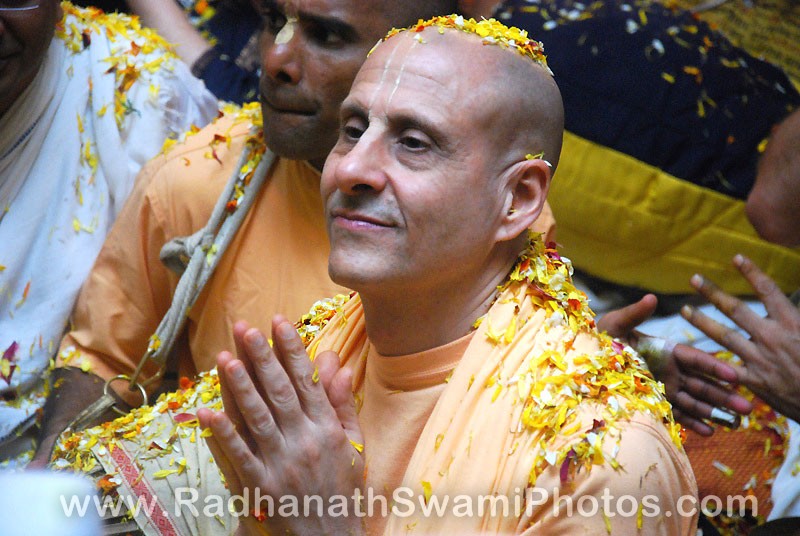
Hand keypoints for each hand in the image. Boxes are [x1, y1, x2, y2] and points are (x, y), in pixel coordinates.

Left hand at [197, 317, 364, 535]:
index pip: (307, 381)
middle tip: (246, 329)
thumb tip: (338, 365)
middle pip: (280, 393)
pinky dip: (223, 435)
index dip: (292, 350)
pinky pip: (239, 457)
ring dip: (240, 387)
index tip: (279, 322)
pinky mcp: (261, 487)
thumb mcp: (354, 445)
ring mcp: (282, 464)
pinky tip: (208, 412)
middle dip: (262, 358)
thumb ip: (343, 404)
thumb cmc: (343, 490)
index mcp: (328, 429)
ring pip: (258, 418)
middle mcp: (306, 442)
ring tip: (226, 358)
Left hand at [599, 295, 751, 435]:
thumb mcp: (614, 324)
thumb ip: (634, 314)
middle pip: (701, 383)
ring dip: (715, 411)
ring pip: (694, 400)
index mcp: (663, 349)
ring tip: (738, 421)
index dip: (714, 367)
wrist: (580, 360)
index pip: (694, 359)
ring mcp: (662, 387)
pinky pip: (676, 414)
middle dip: (724, 394)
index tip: (735, 375)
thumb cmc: (597, 339)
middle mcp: (668, 370)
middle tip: (748, 406)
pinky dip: (692, 422)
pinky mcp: (653, 402)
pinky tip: (711, 431)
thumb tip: (651, 297)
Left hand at [681, 254, 799, 422]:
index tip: (737, 258)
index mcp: (792, 323)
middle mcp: (772, 337)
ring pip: (723, 335)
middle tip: (694, 279)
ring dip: (701, 321)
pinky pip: (723, 368)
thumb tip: (796, 297)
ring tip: (684, 310)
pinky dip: (704, 361)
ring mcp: (760, 359)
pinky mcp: (754, 380)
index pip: (768, 291)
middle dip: (713, 293)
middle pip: (736, 309)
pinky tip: (686, 353)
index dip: (752, 273)